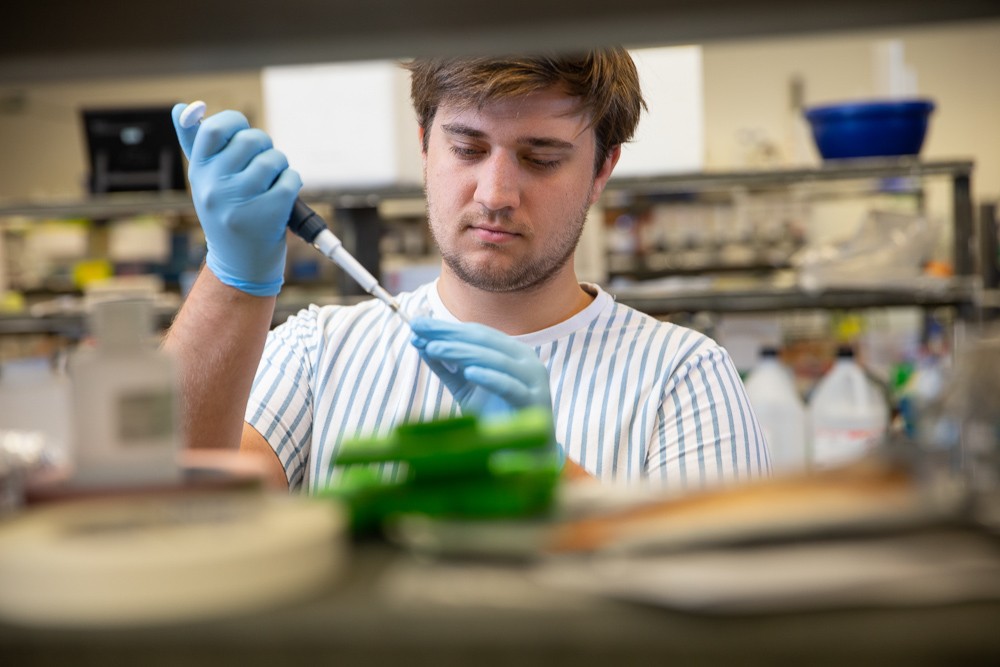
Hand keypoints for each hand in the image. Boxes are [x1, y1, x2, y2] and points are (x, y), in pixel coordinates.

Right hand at [172, 103, 301, 295]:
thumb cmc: (226, 215)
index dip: (234, 122)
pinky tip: (283, 195)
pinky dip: (292, 182)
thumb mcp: (205, 183)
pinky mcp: (269, 213)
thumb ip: (195, 144)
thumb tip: (181, 107)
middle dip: (263, 145)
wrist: (241, 265)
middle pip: (250, 140)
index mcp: (199, 174)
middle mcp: (216, 187)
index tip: (242, 131)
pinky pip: (290, 179)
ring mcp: (242, 202)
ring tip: (272, 181)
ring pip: (273, 159)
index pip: (214, 129)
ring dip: (279, 165)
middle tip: (262, 161)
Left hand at [409, 318, 551, 418]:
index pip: (476, 333)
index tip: (417, 324)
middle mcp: (525, 359)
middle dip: (448, 334)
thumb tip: (420, 342)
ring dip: (462, 352)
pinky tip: (470, 372)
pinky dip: (490, 378)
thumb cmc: (494, 417)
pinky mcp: (534, 401)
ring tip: (434, 349)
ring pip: (495, 359)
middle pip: (483, 340)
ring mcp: (532, 380)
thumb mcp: (464, 388)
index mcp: (511, 352)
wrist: (523, 454)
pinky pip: (510, 386)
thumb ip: (446, 367)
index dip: (445, 328)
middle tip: (419, 328)